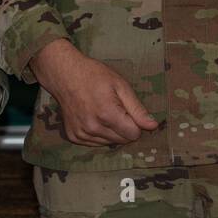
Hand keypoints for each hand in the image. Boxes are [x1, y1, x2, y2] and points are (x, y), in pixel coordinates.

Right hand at [30, 39, 157, 146]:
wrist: (65, 74)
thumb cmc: (95, 76)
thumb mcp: (120, 86)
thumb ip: (137, 109)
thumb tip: (153, 126)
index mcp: (107, 114)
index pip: (133, 134)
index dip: (136, 123)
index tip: (129, 110)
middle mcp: (93, 128)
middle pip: (122, 140)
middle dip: (125, 127)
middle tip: (117, 109)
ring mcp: (81, 134)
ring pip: (109, 143)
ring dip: (112, 131)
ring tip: (104, 111)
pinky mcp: (73, 137)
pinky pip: (95, 143)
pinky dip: (99, 133)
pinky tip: (94, 117)